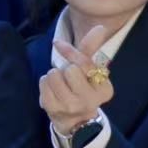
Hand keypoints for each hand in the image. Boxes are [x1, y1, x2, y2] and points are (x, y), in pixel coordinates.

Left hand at [39, 20, 114, 141]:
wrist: (75, 120)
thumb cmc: (81, 88)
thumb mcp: (89, 69)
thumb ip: (91, 48)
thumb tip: (100, 27)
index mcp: (104, 89)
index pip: (84, 63)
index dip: (70, 51)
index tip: (57, 43)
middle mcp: (90, 100)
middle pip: (69, 69)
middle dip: (64, 69)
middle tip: (67, 79)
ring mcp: (71, 107)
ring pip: (54, 75)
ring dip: (53, 76)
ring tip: (60, 85)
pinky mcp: (54, 110)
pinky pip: (43, 84)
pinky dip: (44, 84)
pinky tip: (52, 91)